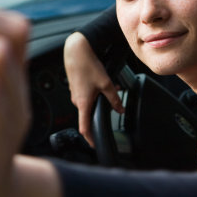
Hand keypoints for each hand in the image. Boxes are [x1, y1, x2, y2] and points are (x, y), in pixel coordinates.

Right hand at [63, 32, 123, 146]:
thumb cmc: (87, 65)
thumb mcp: (106, 83)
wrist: (76, 51)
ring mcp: (75, 94)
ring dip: (100, 98)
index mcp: (83, 103)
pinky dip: (95, 92)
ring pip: (89, 102)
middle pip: (90, 113)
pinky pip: (86, 95)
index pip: (85, 128)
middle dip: (102, 110)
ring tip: (111, 87)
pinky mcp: (76, 87)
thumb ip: (114, 98)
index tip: (94, 145)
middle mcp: (77, 101)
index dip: (90, 138)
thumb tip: (120, 109)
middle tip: (115, 104)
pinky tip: (102, 82)